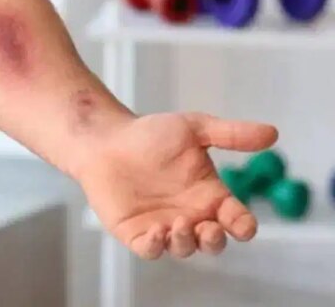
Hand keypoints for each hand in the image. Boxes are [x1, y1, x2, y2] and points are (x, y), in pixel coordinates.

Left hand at [69, 112, 277, 258]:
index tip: (243, 223)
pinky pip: (151, 250)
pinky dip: (157, 246)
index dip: (243, 225)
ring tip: (180, 224)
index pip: (236, 219)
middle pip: (212, 242)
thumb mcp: (193, 128)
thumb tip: (273, 134)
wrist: (106, 139)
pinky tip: (158, 232)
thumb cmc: (149, 134)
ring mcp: (163, 226)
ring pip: (184, 248)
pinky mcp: (136, 233)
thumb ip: (231, 134)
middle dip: (215, 240)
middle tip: (208, 227)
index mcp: (209, 195)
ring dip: (187, 242)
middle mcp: (190, 215)